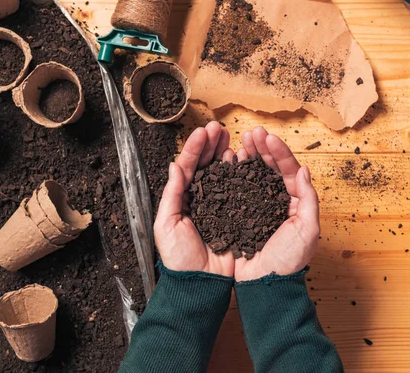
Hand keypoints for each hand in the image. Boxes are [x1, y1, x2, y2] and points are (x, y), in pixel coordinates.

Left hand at [154, 121, 234, 276]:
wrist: (199, 283)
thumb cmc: (178, 258)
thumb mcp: (166, 225)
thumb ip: (172, 194)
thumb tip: (174, 165)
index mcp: (182, 198)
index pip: (188, 166)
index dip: (196, 147)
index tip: (204, 131)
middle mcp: (201, 198)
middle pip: (206, 164)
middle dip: (212, 144)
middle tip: (220, 128)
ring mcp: (219, 205)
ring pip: (223, 172)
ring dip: (226, 153)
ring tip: (231, 138)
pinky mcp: (235, 215)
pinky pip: (238, 190)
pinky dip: (240, 173)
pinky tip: (242, 160)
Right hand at [233, 127, 319, 281]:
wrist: (266, 285)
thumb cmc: (289, 262)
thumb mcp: (308, 230)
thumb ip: (308, 199)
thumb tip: (305, 170)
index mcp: (295, 202)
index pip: (289, 171)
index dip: (279, 152)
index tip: (267, 138)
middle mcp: (276, 201)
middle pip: (270, 168)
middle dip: (261, 148)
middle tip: (251, 133)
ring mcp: (257, 207)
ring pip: (253, 175)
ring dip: (248, 156)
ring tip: (240, 141)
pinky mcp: (240, 215)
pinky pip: (237, 189)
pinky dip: (233, 174)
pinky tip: (228, 162)